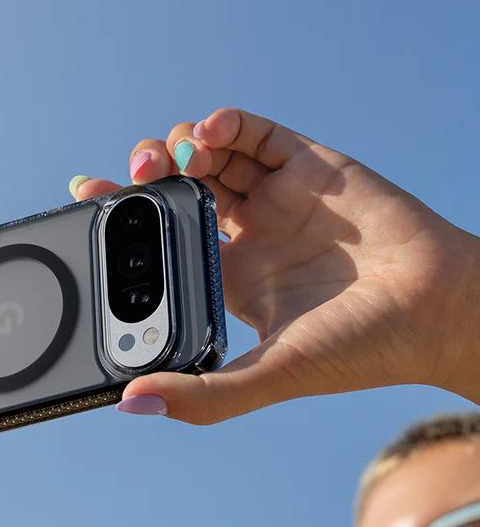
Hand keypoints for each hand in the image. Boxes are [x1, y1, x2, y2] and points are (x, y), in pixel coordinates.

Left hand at [71, 107, 479, 421]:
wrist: (437, 309)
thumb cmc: (363, 348)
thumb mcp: (272, 376)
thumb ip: (206, 393)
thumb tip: (133, 402)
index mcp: (233, 282)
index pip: (165, 245)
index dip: (127, 224)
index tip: (89, 204)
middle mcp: (250, 237)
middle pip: (179, 192)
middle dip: (144, 179)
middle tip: (128, 180)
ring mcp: (278, 199)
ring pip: (210, 157)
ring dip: (176, 148)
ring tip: (164, 159)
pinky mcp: (309, 165)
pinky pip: (256, 132)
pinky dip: (226, 124)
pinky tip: (206, 133)